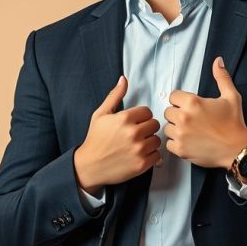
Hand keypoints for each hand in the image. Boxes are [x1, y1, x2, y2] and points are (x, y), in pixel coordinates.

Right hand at [74, 75, 161, 194]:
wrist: (90, 166)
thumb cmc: (95, 139)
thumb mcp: (100, 114)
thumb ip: (115, 96)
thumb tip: (123, 79)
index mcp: (124, 118)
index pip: (147, 111)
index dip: (141, 117)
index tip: (134, 123)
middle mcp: (133, 133)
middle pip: (154, 124)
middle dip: (146, 128)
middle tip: (136, 134)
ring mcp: (138, 150)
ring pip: (157, 140)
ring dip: (149, 142)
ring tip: (137, 145)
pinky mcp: (141, 164)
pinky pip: (157, 155)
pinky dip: (151, 155)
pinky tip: (139, 155)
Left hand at [163, 56, 246, 168]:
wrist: (238, 149)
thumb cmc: (234, 123)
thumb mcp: (231, 96)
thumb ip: (222, 77)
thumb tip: (218, 61)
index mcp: (192, 102)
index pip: (173, 96)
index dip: (181, 101)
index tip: (190, 107)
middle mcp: (183, 117)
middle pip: (168, 112)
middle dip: (178, 114)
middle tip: (192, 119)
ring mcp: (181, 134)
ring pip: (167, 127)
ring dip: (176, 129)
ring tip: (190, 131)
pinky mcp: (180, 149)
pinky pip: (169, 143)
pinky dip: (176, 143)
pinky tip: (189, 141)